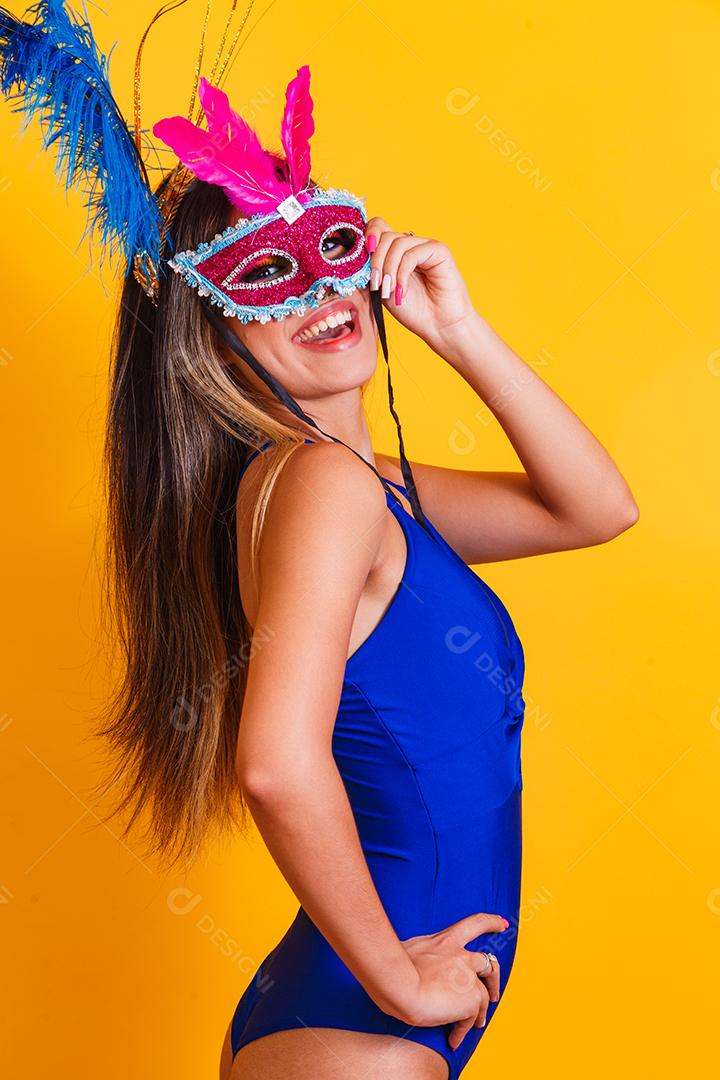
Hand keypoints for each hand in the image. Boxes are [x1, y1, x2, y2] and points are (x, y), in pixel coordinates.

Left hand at [364, 216, 477, 354]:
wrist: (439, 326)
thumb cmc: (414, 311)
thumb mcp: (381, 288)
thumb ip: (369, 269)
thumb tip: (354, 255)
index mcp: (396, 251)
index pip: (378, 227)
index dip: (366, 236)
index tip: (360, 258)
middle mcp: (411, 245)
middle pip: (384, 234)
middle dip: (375, 261)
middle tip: (375, 285)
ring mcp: (425, 245)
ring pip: (397, 242)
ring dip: (388, 269)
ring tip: (388, 291)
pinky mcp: (439, 250)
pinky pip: (412, 253)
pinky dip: (402, 273)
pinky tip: (402, 290)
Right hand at [386, 911, 507, 1050]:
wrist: (399, 983)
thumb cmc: (393, 967)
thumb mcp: (409, 950)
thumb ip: (420, 955)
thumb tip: (411, 965)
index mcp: (445, 940)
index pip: (474, 924)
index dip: (491, 922)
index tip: (502, 923)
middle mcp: (461, 955)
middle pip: (489, 962)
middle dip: (495, 977)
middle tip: (495, 991)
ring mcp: (468, 977)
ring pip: (486, 994)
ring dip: (482, 1011)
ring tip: (477, 1023)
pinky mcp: (471, 998)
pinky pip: (472, 1018)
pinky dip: (463, 1030)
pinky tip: (454, 1039)